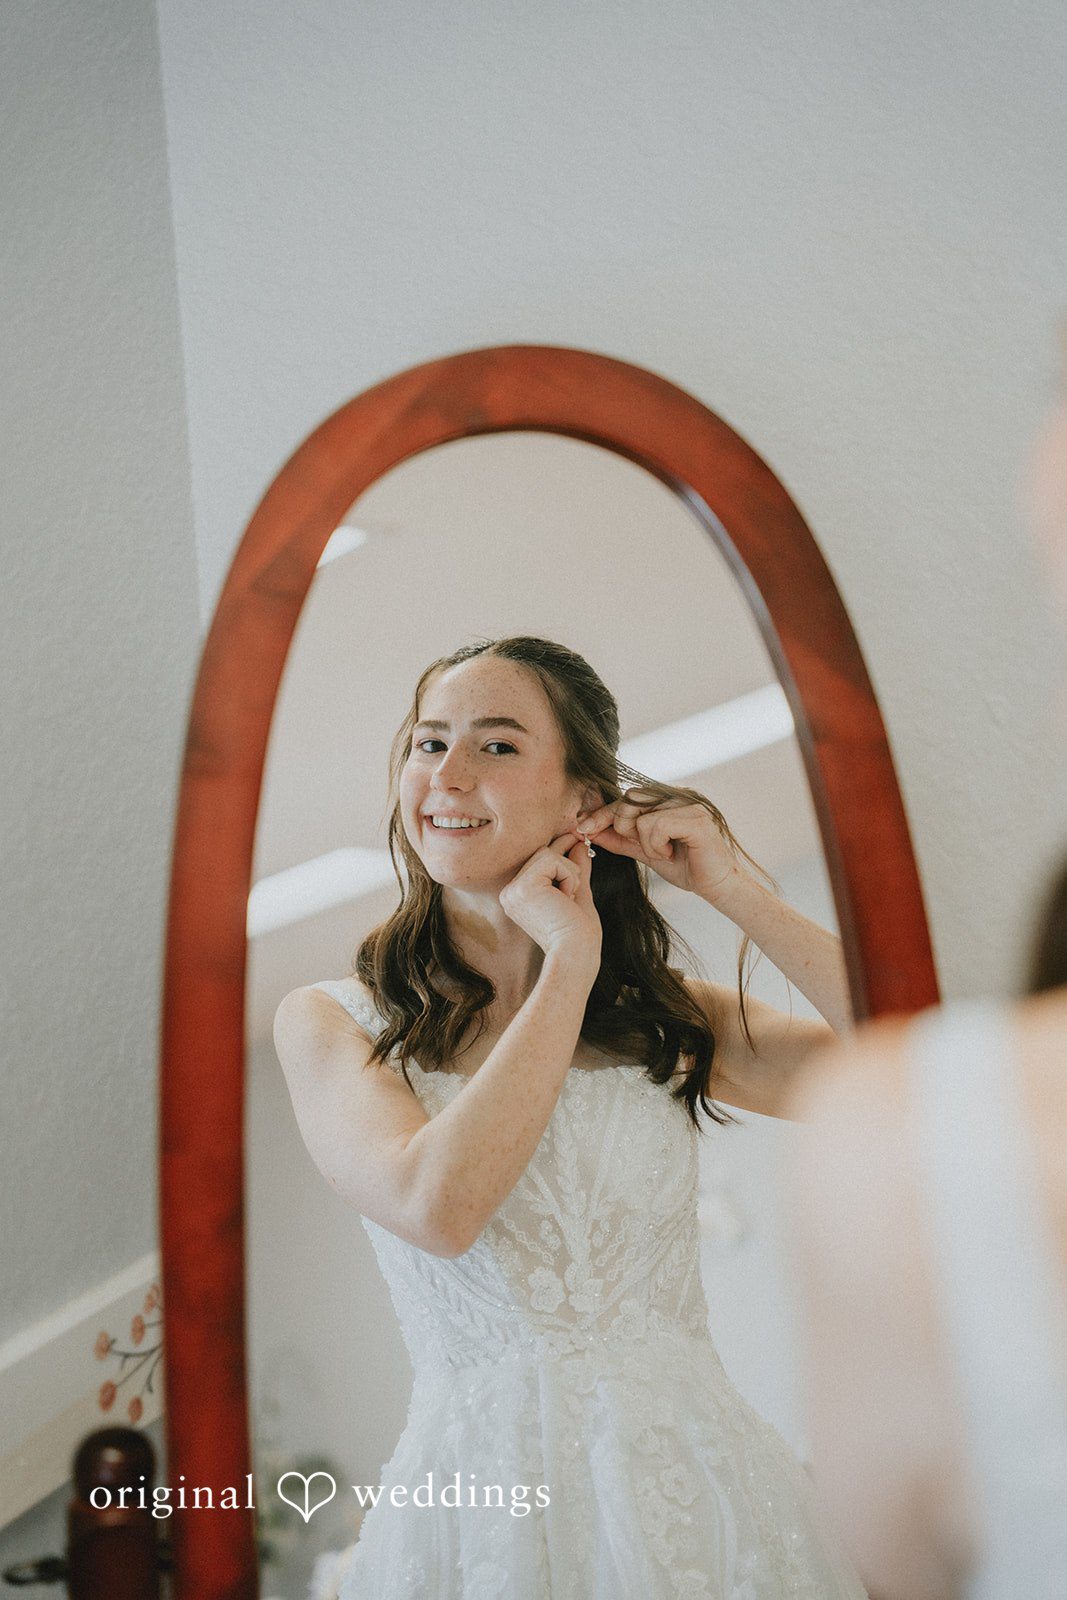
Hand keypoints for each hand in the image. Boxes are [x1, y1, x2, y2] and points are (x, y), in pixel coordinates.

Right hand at [498, 830, 602, 967]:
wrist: (576, 954)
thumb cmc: (578, 933)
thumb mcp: (577, 893)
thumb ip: (575, 869)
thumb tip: (580, 844)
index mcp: (518, 897)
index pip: (538, 862)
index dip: (559, 849)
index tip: (577, 839)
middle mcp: (510, 893)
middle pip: (541, 854)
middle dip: (567, 863)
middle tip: (580, 866)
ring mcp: (514, 890)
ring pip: (547, 855)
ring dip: (570, 873)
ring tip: (571, 898)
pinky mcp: (524, 887)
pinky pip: (552, 860)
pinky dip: (568, 876)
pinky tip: (567, 899)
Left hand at [576, 789, 740, 903]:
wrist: (715, 885)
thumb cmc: (685, 866)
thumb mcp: (644, 851)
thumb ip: (620, 839)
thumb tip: (589, 831)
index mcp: (665, 799)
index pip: (625, 798)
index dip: (602, 813)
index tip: (582, 828)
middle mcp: (677, 794)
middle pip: (630, 799)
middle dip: (623, 826)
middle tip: (643, 847)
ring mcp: (689, 803)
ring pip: (642, 814)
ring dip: (645, 841)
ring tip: (663, 853)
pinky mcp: (697, 817)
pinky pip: (658, 824)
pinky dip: (657, 844)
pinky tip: (671, 853)